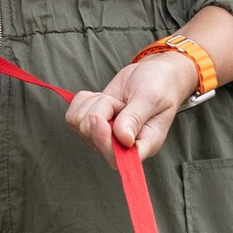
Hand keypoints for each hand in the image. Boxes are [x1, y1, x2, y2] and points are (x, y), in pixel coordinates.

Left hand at [67, 45, 198, 165]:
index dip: (104, 142)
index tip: (100, 119)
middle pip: (92, 138)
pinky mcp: (91, 124)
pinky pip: (73, 115)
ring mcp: (104, 136)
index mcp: (143, 145)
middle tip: (121, 103)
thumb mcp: (152, 97)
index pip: (117, 160)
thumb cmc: (160, 85)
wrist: (154, 72)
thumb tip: (123, 139)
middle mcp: (121, 146)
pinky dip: (85, 100)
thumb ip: (135, 117)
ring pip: (80, 124)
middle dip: (102, 111)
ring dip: (95, 104)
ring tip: (116, 101)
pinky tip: (102, 98)